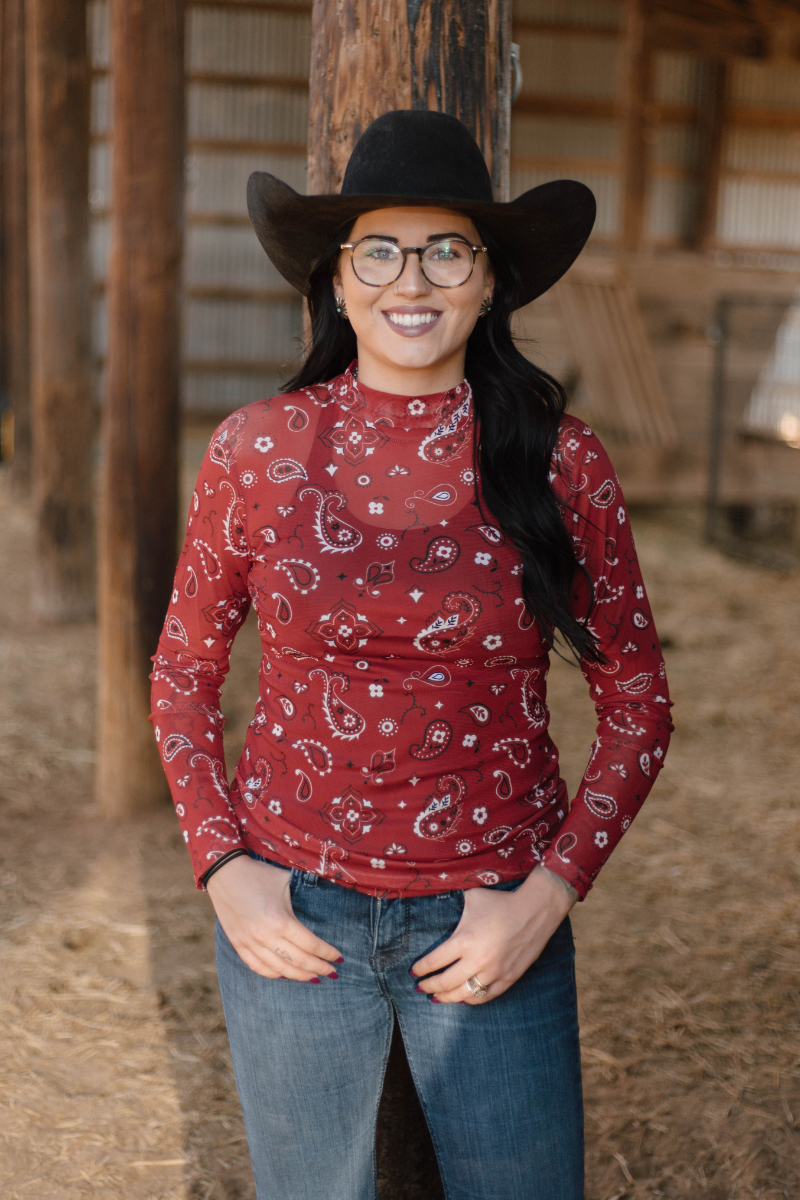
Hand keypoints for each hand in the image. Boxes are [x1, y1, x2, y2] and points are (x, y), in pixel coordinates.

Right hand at [207, 855, 342, 981]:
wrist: (224, 873)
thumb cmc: (259, 874)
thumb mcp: (287, 880)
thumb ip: (305, 893)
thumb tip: (329, 900)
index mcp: (280, 920)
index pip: (310, 944)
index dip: (327, 953)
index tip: (338, 958)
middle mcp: (265, 936)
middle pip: (298, 961)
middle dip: (318, 968)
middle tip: (332, 972)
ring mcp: (249, 943)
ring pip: (279, 969)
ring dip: (299, 976)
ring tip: (314, 978)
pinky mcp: (238, 945)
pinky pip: (258, 968)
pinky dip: (274, 974)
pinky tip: (287, 974)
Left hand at [410, 866, 577, 1004]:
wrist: (535, 910)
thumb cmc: (501, 902)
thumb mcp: (471, 898)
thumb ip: (453, 907)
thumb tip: (434, 904)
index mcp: (465, 940)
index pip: (434, 961)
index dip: (421, 969)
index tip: (413, 972)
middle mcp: (477, 960)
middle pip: (445, 983)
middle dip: (428, 987)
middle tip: (420, 987)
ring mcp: (494, 972)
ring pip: (464, 994)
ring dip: (446, 998)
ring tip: (436, 998)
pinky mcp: (508, 979)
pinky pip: (485, 996)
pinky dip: (470, 999)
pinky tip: (462, 997)